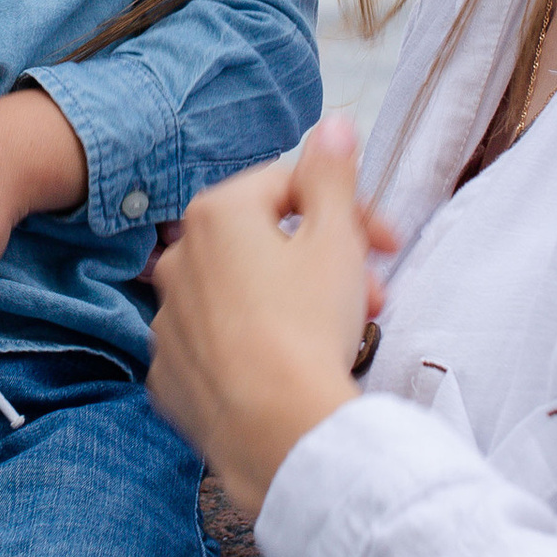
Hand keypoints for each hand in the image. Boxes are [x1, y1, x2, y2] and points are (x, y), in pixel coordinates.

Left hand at [147, 117, 393, 516]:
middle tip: (372, 293)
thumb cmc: (309, 327)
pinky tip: (288, 369)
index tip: (389, 244)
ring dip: (292, 302)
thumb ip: (333, 175)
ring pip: (242, 295)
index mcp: (216, 214)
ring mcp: (167, 321)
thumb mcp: (336, 239)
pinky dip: (252, 349)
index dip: (352, 211)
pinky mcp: (170, 375)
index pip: (292, 186)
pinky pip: (218, 348)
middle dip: (326, 260)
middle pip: (266, 242)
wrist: (278, 431)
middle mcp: (178, 259)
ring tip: (339, 335)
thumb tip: (333, 124)